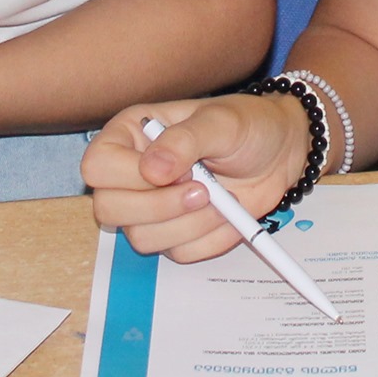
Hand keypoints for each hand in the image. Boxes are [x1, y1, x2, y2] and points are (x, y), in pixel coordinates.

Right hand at [83, 93, 309, 263]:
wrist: (280, 151)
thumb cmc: (248, 125)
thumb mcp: (220, 123)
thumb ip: (184, 141)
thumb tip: (151, 170)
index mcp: (131, 135)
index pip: (97, 167)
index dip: (130, 177)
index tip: (178, 171)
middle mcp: (131, 173)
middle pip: (109, 210)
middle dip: (161, 207)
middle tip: (204, 191)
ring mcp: (150, 207)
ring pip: (142, 238)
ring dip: (191, 224)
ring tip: (223, 198)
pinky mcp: (174, 233)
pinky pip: (178, 254)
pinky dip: (210, 238)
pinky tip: (230, 213)